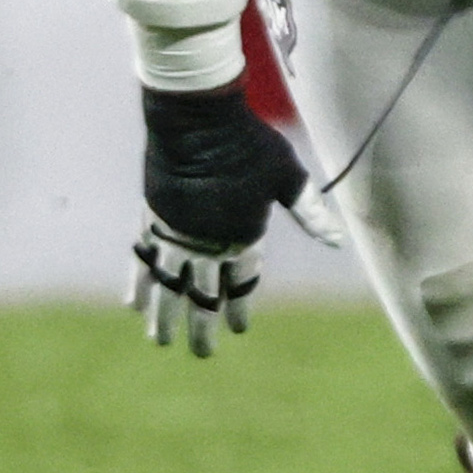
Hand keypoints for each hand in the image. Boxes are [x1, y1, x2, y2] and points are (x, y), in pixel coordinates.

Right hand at [130, 83, 310, 351]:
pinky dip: (138, 282)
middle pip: (203, 294)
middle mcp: (208, 242)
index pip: (242, 282)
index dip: (239, 307)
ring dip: (165, 315)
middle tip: (203, 352)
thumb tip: (338, 241)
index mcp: (243, 235)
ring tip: (160, 341)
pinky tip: (134, 304)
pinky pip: (142, 259)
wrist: (197, 119)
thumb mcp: (286, 175)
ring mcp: (176, 233)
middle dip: (202, 326)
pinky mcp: (151, 218)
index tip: (238, 327)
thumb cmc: (248, 143)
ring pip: (169, 285)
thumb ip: (309, 212)